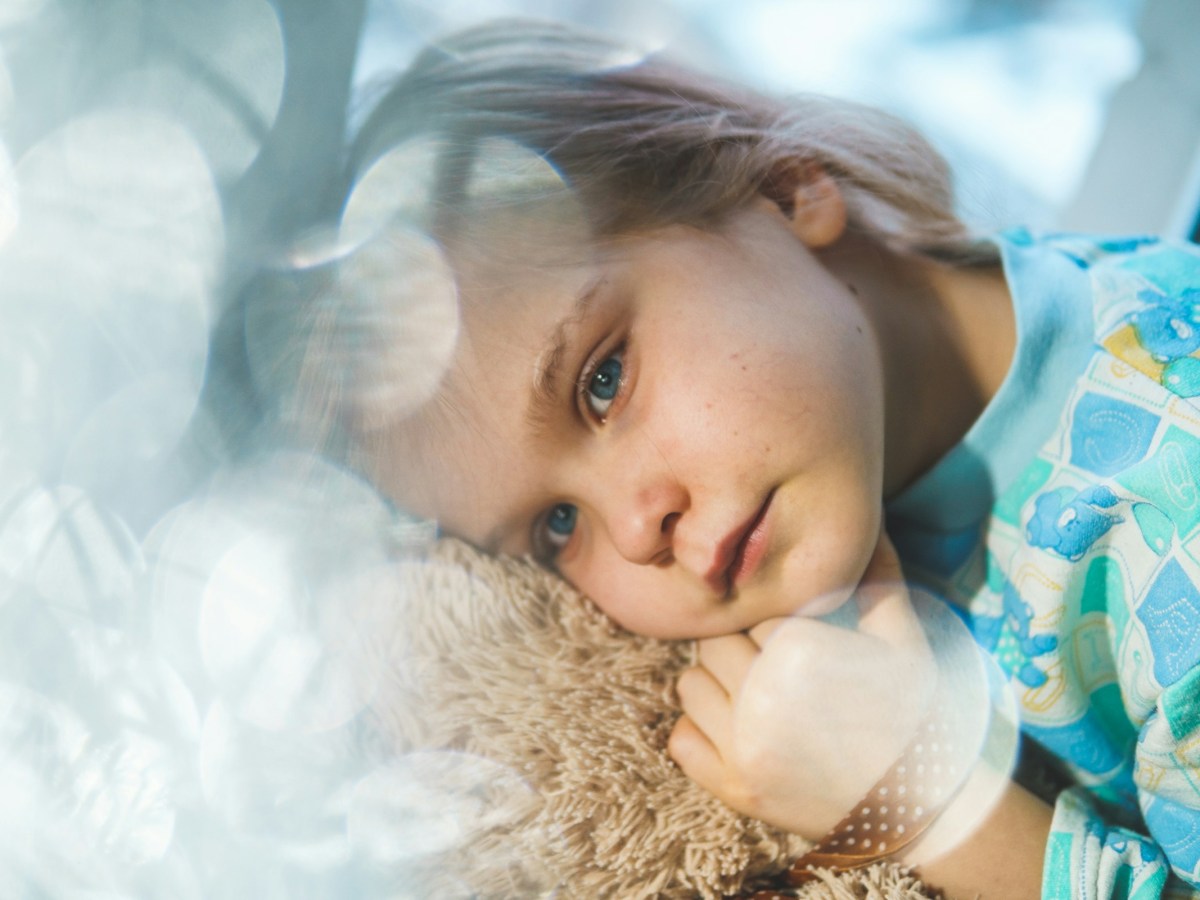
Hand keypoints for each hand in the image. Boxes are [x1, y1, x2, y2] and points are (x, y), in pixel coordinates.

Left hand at [668, 532, 937, 838]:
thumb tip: (869, 519)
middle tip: (777, 669)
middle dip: (741, 649)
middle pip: (713, 643)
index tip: (795, 638)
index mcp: (801, 652)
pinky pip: (680, 739)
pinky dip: (702, 734)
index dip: (772, 621)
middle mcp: (763, 698)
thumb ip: (879, 576)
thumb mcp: (905, 641)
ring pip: (690, 684)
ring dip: (719, 687)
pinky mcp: (732, 789)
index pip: (750, 610)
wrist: (921, 806)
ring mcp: (743, 749)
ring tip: (762, 700)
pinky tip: (743, 734)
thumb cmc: (914, 713)